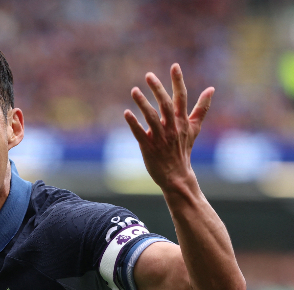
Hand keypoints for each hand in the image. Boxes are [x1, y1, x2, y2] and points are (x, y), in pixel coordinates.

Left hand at [124, 63, 212, 191]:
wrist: (177, 175)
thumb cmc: (183, 149)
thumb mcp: (195, 128)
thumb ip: (201, 108)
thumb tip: (211, 89)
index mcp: (182, 121)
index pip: (181, 97)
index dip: (178, 81)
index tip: (174, 66)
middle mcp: (172, 127)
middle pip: (165, 104)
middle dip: (158, 89)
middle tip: (149, 75)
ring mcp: (160, 137)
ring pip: (151, 117)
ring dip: (143, 103)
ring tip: (134, 90)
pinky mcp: (149, 147)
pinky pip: (140, 134)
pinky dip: (133, 124)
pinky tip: (126, 113)